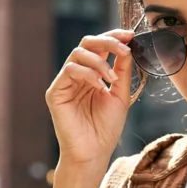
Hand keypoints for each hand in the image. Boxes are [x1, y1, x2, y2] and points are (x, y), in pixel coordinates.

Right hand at [46, 28, 135, 164]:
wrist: (94, 153)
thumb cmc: (106, 129)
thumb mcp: (120, 95)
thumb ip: (123, 71)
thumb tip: (128, 47)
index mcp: (93, 74)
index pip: (100, 47)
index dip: (113, 36)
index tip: (131, 35)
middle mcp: (77, 75)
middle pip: (87, 43)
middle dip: (107, 41)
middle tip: (124, 48)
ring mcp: (65, 82)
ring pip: (78, 53)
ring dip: (100, 62)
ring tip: (112, 79)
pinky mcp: (55, 92)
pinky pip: (70, 70)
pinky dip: (88, 74)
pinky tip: (100, 87)